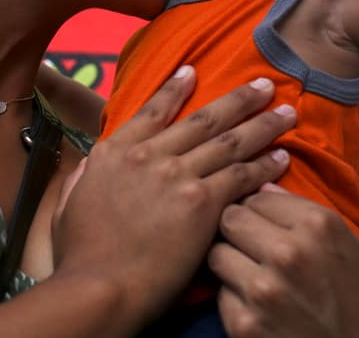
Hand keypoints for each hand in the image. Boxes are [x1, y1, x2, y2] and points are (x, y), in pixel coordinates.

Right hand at [52, 67, 294, 325]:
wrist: (101, 287)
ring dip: (263, 125)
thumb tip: (94, 165)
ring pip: (230, 141)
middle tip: (265, 85)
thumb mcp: (69, 203)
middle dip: (239, 99)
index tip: (193, 71)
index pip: (152, 110)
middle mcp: (149, 154)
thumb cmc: (81, 255)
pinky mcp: (202, 203)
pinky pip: (240, 177)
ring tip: (288, 114)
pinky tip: (282, 158)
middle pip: (204, 118)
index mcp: (115, 151)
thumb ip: (85, 177)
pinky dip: (264, 166)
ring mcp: (177, 175)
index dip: (175, 88)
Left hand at [209, 184, 358, 337]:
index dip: (258, 210)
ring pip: (217, 254)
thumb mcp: (346, 244)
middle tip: (251, 246)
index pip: (257, 196)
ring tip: (254, 275)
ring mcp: (264, 291)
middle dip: (238, 230)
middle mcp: (288, 252)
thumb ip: (301, 211)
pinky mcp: (246, 326)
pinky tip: (258, 307)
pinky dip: (235, 299)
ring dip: (231, 263)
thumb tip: (261, 187)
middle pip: (230, 219)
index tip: (265, 224)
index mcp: (318, 225)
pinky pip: (220, 295)